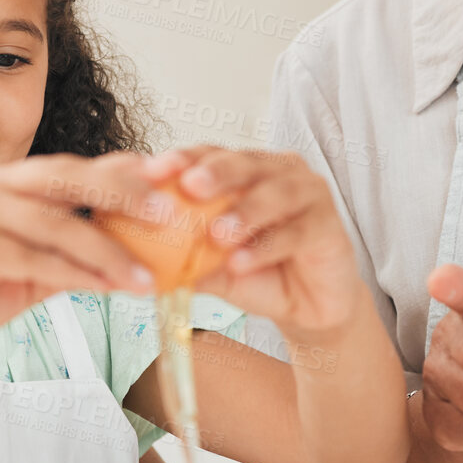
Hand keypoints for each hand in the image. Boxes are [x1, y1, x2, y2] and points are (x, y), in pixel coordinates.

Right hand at [0, 153, 162, 355]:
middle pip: (68, 178)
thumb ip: (65, 256)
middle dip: (124, 193)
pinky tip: (107, 289)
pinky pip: (34, 258)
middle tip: (172, 211)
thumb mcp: (23, 271)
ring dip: (109, 251)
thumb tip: (125, 257)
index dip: (121, 172)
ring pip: (57, 223)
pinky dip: (75, 275)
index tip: (169, 181)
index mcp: (2, 182)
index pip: (71, 169)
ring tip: (149, 275)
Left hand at [145, 146, 363, 338]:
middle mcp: (278, 172)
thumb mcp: (212, 267)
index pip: (211, 154)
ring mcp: (309, 194)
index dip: (183, 159)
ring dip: (244, 213)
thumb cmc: (258, 275)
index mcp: (246, 171)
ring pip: (275, 194)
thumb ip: (181, 255)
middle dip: (216, 173)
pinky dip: (266, 247)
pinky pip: (296, 232)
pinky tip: (242, 262)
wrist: (308, 308)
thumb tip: (133, 257)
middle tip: (189, 187)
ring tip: (217, 235)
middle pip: (244, 163)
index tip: (153, 171)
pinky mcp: (330, 225)